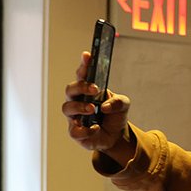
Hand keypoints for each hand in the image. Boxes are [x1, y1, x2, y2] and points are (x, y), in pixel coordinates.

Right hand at [63, 50, 134, 164]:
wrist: (115, 135)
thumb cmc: (114, 115)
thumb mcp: (123, 105)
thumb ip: (119, 102)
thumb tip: (105, 106)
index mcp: (87, 90)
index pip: (82, 74)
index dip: (83, 64)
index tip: (88, 55)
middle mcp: (77, 101)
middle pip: (70, 89)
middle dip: (81, 87)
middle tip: (94, 89)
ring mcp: (74, 116)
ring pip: (67, 108)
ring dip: (80, 107)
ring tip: (93, 109)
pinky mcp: (76, 132)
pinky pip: (74, 131)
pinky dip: (85, 130)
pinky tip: (96, 128)